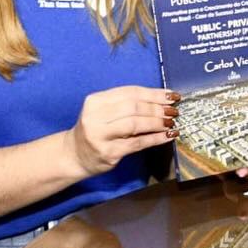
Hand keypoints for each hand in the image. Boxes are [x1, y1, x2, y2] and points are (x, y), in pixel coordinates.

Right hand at [66, 86, 180, 176]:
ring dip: (157, 122)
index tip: (171, 96)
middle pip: (133, 107)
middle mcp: (94, 116)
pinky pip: (137, 143)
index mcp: (95, 101)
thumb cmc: (96, 130)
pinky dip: (155, 138)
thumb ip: (127, 104)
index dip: (153, 93)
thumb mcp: (104, 112)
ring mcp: (100, 135)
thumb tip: (162, 100)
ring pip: (135, 124)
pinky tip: (168, 136)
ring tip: (171, 122)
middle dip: (157, 108)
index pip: (130, 93)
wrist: (74, 155)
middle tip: (174, 111)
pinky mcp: (108, 152)